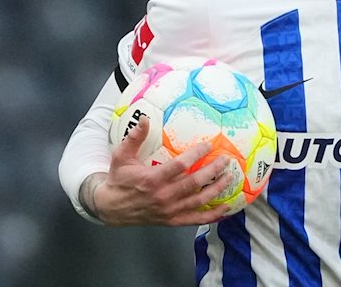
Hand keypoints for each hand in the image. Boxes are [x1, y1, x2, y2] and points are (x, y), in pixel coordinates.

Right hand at [88, 116, 236, 226]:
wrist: (110, 208)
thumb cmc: (119, 179)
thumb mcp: (121, 156)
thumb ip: (134, 138)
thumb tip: (146, 118)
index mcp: (152, 180)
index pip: (180, 166)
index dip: (196, 154)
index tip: (209, 145)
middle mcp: (163, 196)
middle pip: (195, 183)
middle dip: (213, 171)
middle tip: (226, 160)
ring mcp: (169, 211)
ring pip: (199, 201)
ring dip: (217, 189)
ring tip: (230, 178)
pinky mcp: (172, 221)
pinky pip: (196, 220)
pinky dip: (213, 215)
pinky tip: (226, 207)